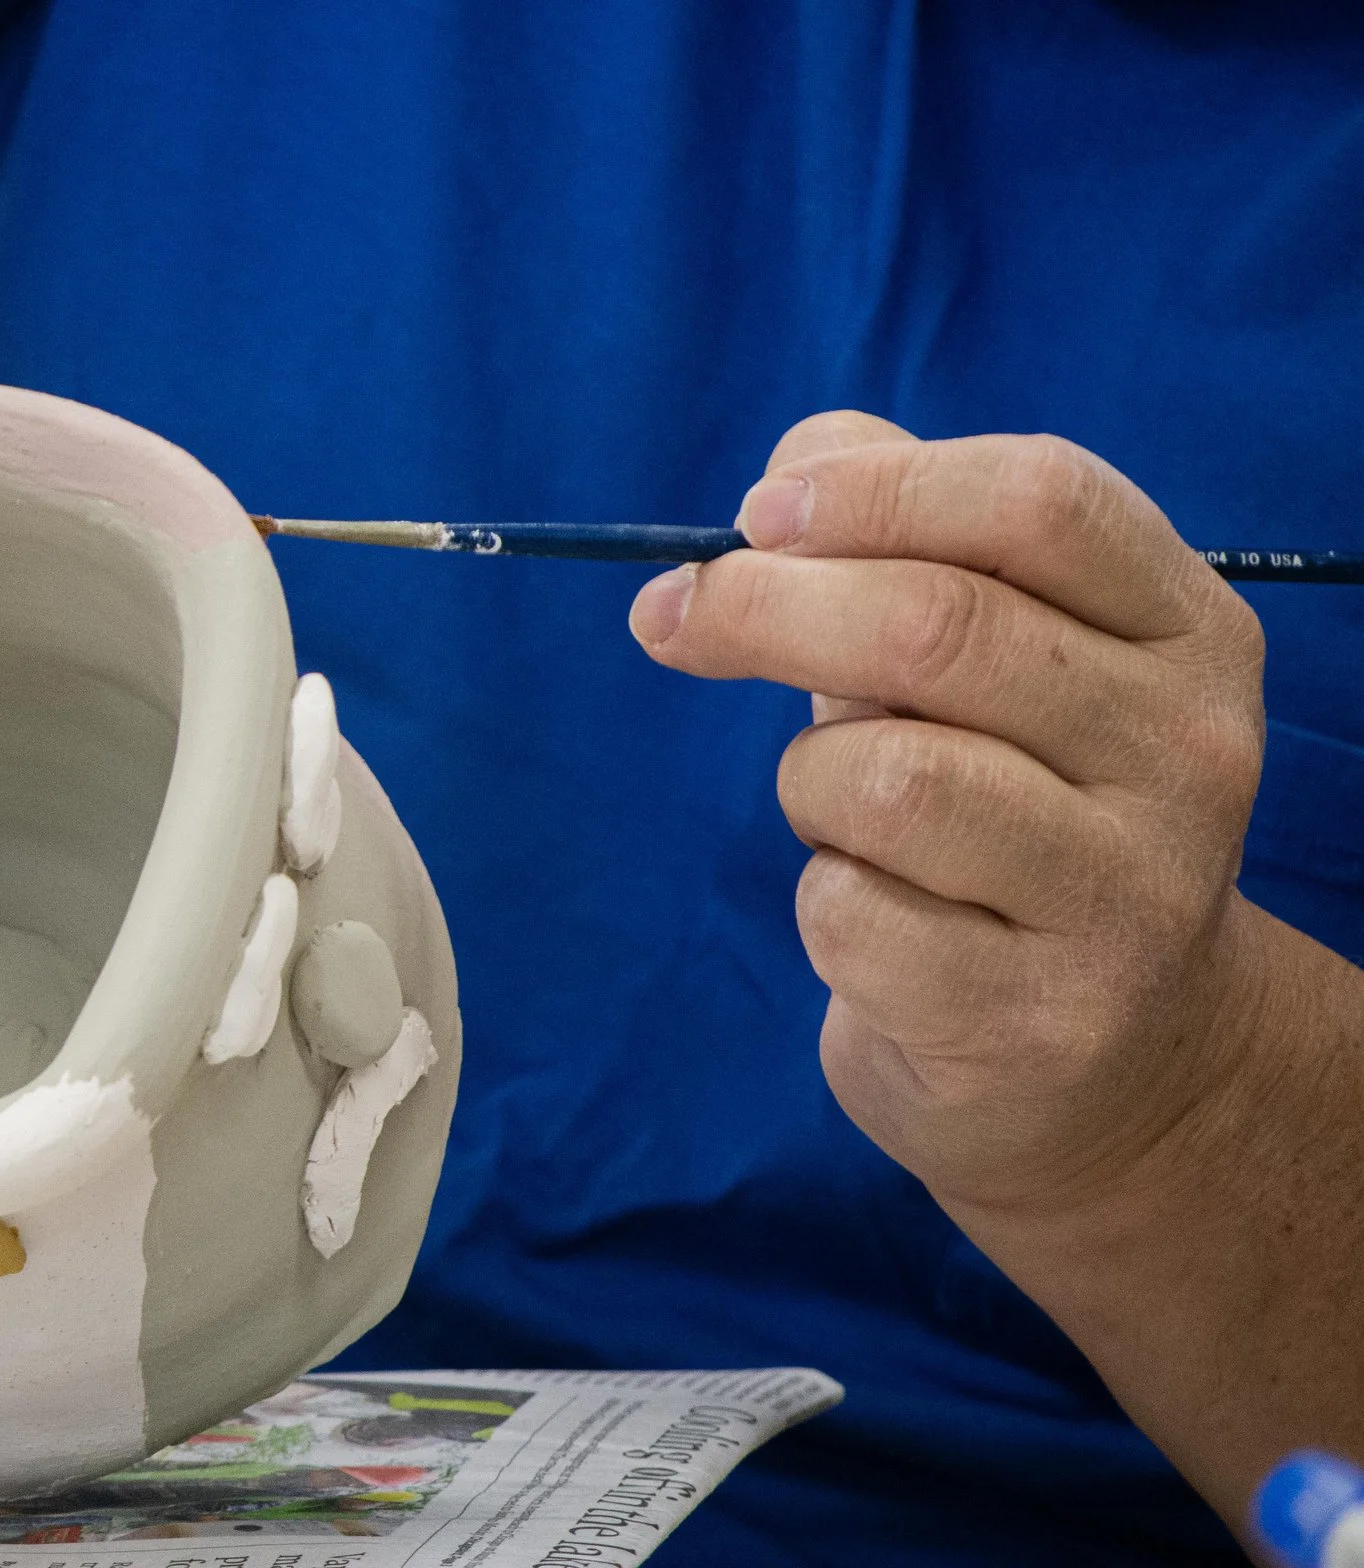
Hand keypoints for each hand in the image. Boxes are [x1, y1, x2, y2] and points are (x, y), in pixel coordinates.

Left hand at [627, 412, 1267, 1216]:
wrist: (1118, 1063)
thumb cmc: (1013, 809)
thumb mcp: (996, 661)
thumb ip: (903, 539)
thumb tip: (789, 471)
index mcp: (1188, 633)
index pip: (1042, 501)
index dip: (875, 491)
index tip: (755, 514)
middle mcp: (1187, 756)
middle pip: (938, 626)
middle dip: (766, 608)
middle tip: (673, 617)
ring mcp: (1126, 897)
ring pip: (881, 776)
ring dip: (808, 783)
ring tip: (844, 818)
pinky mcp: (1038, 1019)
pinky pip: (850, 912)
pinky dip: (825, 902)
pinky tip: (883, 923)